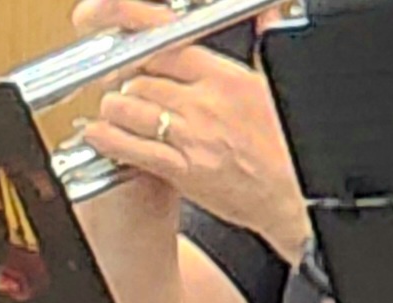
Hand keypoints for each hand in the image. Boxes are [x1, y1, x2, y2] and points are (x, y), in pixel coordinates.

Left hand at [72, 0, 311, 257]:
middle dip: (123, 79)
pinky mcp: (182, 170)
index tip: (103, 13)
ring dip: (113, 107)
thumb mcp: (274, 84)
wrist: (294, 193)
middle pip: (140, 76)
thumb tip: (269, 15)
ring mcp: (191, 136)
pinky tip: (98, 135)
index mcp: (226, 76)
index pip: (167, 40)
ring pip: (128, 108)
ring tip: (114, 111)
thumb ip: (265, 43)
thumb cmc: (285, 144)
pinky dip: (107, 139)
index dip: (129, 23)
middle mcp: (205, 102)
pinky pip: (130, 148)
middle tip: (121, 85)